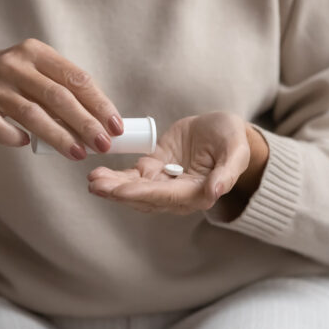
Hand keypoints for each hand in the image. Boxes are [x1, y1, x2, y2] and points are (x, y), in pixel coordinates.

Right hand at [0, 38, 123, 179]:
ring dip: (59, 136)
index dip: (99, 103)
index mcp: (35, 52)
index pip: (75, 78)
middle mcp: (13, 65)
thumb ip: (64, 90)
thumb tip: (105, 123)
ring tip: (79, 154)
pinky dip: (14, 136)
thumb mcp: (35, 72)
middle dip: (85, 123)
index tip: (116, 126)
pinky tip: (27, 144)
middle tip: (104, 145)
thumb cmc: (12, 82)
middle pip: (57, 97)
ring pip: (31, 114)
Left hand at [87, 112, 268, 214]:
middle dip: (120, 193)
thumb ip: (228, 171)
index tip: (122, 191)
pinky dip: (115, 177)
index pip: (168, 196)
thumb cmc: (232, 139)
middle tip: (96, 185)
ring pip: (135, 190)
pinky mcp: (154, 170)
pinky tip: (97, 174)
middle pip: (146, 198)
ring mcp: (164, 183)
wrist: (222, 130)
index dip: (144, 194)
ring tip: (93, 180)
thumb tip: (216, 191)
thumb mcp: (236, 149)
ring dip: (113, 187)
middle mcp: (179, 195)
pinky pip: (132, 177)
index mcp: (199, 192)